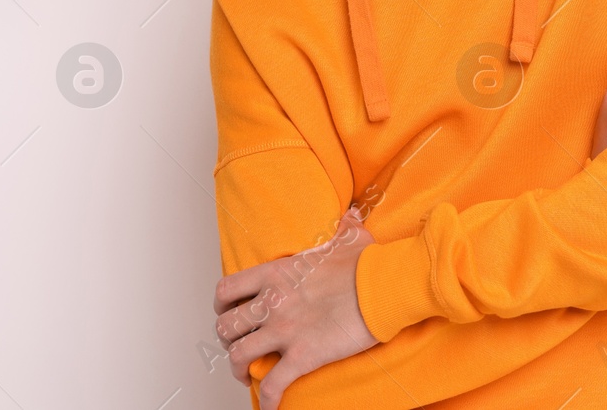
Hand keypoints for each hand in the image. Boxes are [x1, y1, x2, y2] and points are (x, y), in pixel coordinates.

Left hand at [214, 206, 378, 409]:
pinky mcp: (302, 356)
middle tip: (240, 345)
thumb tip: (349, 216)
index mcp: (277, 274)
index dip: (221, 305)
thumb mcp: (351, 239)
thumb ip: (343, 228)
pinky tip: (270, 406)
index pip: (227, 289)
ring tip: (248, 375)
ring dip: (239, 369)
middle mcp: (273, 302)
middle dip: (227, 340)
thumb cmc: (369, 265)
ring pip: (238, 356)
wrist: (385, 287)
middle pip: (226, 326)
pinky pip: (272, 385)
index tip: (229, 311)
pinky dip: (266, 400)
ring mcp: (285, 330)